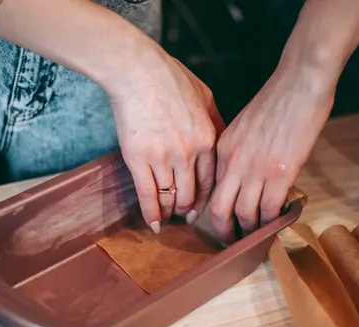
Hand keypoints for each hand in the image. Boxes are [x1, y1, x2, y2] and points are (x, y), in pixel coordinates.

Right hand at [107, 51, 224, 232]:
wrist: (137, 71)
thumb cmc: (170, 78)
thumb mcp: (206, 96)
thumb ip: (216, 122)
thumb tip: (221, 140)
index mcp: (208, 140)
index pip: (211, 181)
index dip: (205, 199)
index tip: (199, 208)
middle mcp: (188, 154)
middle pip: (192, 194)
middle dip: (188, 210)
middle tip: (184, 217)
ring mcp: (163, 159)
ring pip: (170, 198)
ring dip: (169, 212)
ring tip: (166, 219)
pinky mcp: (139, 160)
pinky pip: (148, 196)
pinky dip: (151, 213)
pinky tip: (153, 224)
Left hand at [210, 66, 334, 243]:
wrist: (299, 82)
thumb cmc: (276, 100)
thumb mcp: (244, 126)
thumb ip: (239, 152)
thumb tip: (246, 176)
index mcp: (222, 149)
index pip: (212, 188)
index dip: (216, 210)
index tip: (222, 221)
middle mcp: (233, 162)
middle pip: (218, 209)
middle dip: (224, 230)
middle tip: (231, 241)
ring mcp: (255, 169)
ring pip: (244, 214)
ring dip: (249, 231)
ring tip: (256, 238)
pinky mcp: (280, 173)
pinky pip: (269, 209)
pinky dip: (272, 222)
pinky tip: (278, 224)